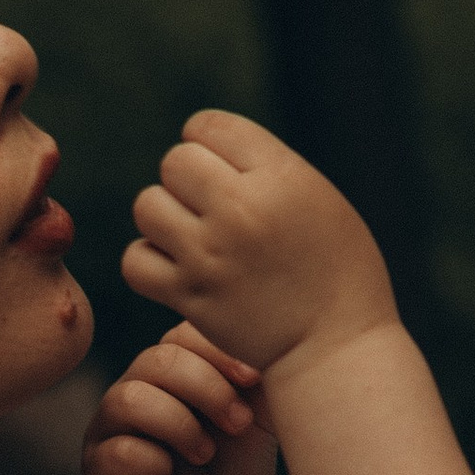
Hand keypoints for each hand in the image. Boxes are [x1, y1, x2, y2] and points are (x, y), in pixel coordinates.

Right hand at [82, 325, 284, 474]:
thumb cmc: (243, 466)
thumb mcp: (260, 412)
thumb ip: (256, 371)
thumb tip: (251, 337)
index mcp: (168, 369)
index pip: (178, 336)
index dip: (216, 352)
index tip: (254, 380)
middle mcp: (132, 391)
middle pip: (155, 362)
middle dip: (206, 389)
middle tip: (238, 423)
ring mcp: (108, 432)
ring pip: (128, 399)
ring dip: (179, 425)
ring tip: (206, 453)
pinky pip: (115, 451)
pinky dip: (153, 462)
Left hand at [122, 110, 397, 379]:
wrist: (338, 348)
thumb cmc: (337, 269)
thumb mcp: (318, 198)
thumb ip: (265, 167)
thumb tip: (201, 146)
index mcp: (280, 177)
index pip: (209, 126)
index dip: (214, 146)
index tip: (233, 173)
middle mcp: (240, 210)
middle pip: (175, 162)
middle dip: (189, 181)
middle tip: (215, 209)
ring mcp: (210, 254)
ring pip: (147, 206)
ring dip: (165, 220)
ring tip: (196, 238)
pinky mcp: (189, 296)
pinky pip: (135, 260)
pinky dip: (150, 263)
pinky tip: (178, 268)